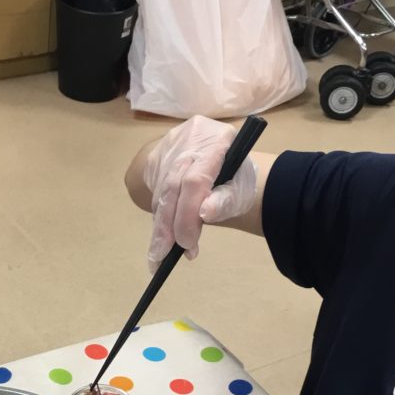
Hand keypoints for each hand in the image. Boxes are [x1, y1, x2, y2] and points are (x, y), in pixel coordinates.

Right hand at [144, 116, 257, 272]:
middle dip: (167, 225)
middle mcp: (191, 137)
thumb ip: (226, 202)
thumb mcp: (241, 192)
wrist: (231, 167)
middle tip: (161, 257)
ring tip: (161, 252)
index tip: (186, 243)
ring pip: (159, 189)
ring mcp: (171, 143)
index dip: (187, 214)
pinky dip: (158, 214)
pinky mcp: (158, 154)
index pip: (195, 180)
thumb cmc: (239, 181)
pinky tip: (163, 234)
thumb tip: (206, 213)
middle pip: (172, 185)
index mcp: (218, 141)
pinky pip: (153, 189)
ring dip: (160, 224)